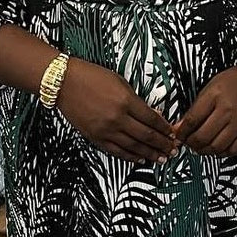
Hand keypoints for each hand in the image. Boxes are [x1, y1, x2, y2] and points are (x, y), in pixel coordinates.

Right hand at [58, 58, 176, 163]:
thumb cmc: (90, 77)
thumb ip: (137, 101)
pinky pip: (117, 151)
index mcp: (126, 101)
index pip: (152, 120)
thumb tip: (154, 115)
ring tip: (161, 158)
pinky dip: (130, 157)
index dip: (165, 129)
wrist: (63, 82)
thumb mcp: (120, 82)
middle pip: (147, 136)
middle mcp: (117, 118)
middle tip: (173, 150)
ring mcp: (106, 130)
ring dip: (150, 154)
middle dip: (163, 144)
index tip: (172, 133)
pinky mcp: (95, 137)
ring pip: (134, 147)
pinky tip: (140, 159)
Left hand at [171, 63, 236, 156]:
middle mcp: (229, 110)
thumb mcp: (210, 87)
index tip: (178, 134)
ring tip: (200, 146)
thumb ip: (195, 108)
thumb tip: (181, 126)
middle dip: (191, 143)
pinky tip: (217, 148)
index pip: (192, 120)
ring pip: (217, 147)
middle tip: (188, 142)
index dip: (181, 131)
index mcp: (215, 96)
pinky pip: (233, 150)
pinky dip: (222, 153)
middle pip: (203, 137)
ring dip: (204, 151)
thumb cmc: (236, 80)